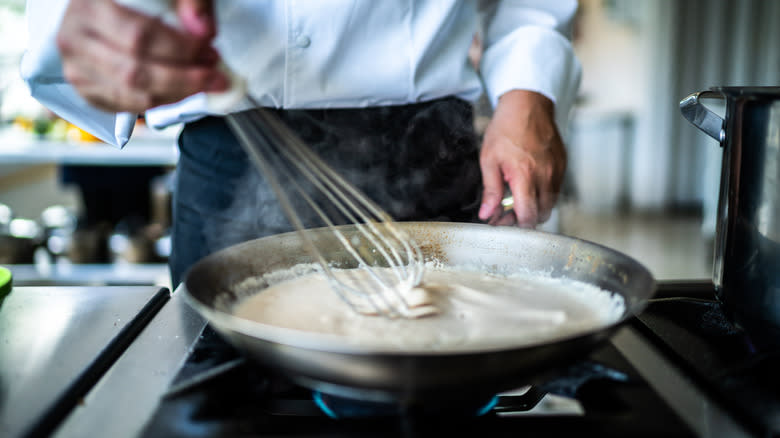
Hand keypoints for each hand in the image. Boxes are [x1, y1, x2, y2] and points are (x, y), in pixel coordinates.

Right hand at [56, 0, 227, 112]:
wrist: (99, 12)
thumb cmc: (132, 0)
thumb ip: (189, 1)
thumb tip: (203, 30)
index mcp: (89, 6)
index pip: (139, 36)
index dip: (180, 48)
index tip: (209, 50)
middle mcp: (74, 39)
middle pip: (135, 71)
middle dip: (184, 78)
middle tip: (215, 76)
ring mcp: (77, 69)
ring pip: (132, 95)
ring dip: (177, 94)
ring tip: (203, 83)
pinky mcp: (86, 91)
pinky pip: (128, 107)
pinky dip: (161, 102)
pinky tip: (181, 91)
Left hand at [477, 90, 566, 227]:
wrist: (528, 104)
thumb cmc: (506, 128)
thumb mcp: (489, 159)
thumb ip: (490, 191)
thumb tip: (487, 214)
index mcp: (525, 175)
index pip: (527, 216)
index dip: (514, 225)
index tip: (502, 221)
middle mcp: (545, 176)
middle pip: (541, 215)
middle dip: (524, 218)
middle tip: (507, 211)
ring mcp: (557, 171)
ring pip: (550, 205)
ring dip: (535, 207)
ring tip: (518, 197)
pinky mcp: (563, 166)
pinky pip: (556, 190)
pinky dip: (544, 194)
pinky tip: (530, 184)